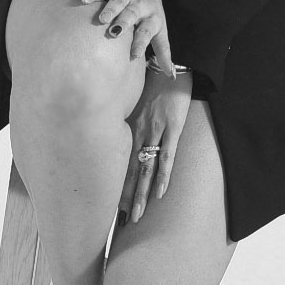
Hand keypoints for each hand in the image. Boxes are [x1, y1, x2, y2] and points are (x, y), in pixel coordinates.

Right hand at [76, 0, 173, 72]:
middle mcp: (139, 4)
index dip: (141, 42)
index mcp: (151, 17)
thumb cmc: (149, 9)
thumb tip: (171, 76)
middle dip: (124, 22)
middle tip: (116, 33)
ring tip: (102, 19)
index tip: (134, 55)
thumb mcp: (160, 28)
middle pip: (132, 14)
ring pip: (118, 1)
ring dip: (111, 9)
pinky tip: (85, 0)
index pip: (147, 31)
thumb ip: (163, 51)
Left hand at [125, 64, 193, 223]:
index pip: (121, 163)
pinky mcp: (172, 127)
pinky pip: (168, 156)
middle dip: (126, 198)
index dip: (117, 185)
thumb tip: (122, 130)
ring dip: (141, 194)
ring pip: (146, 169)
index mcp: (129, 128)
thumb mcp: (135, 101)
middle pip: (130, 172)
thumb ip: (129, 117)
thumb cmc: (153, 81)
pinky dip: (163, 176)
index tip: (112, 206)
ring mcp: (155, 131)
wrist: (169, 63)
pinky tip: (159, 193)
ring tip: (136, 216)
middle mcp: (138, 133)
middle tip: (122, 221)